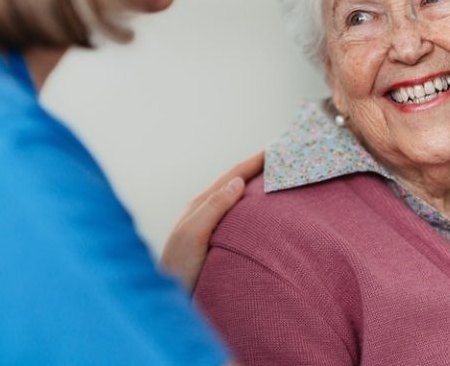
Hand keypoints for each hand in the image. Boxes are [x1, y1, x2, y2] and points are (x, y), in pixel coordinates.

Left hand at [160, 151, 263, 292]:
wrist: (167, 301)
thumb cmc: (178, 270)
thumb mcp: (193, 235)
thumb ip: (213, 208)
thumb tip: (237, 182)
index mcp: (200, 206)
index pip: (232, 176)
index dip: (254, 162)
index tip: (276, 149)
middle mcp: (204, 212)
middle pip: (235, 183)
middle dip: (257, 169)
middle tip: (282, 158)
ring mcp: (209, 227)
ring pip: (236, 199)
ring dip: (255, 186)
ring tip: (276, 179)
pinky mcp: (214, 243)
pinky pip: (237, 217)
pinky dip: (252, 207)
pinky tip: (262, 213)